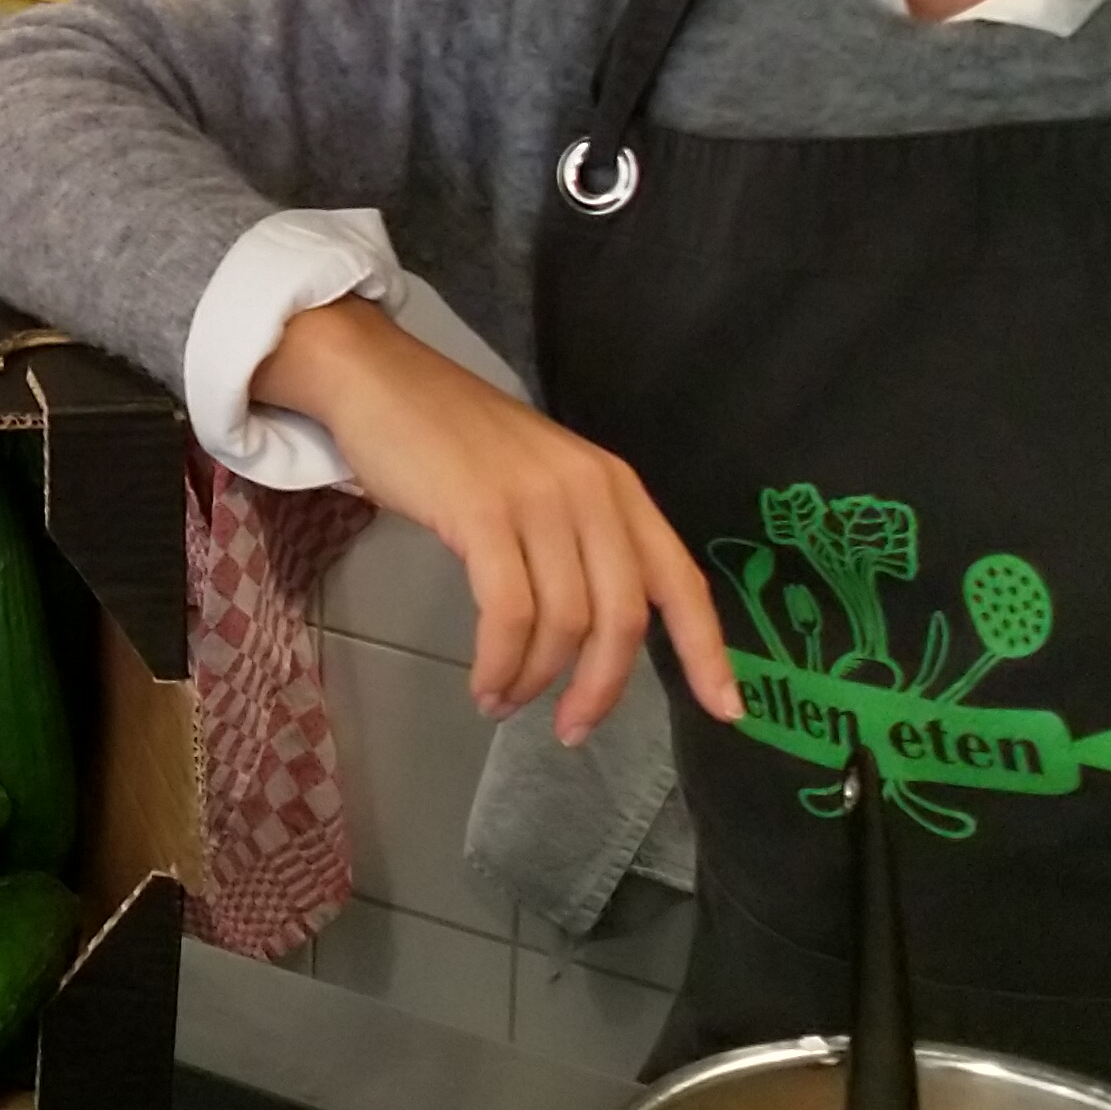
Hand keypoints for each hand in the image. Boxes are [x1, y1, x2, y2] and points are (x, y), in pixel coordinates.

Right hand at [257, 298, 742, 742]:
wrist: (380, 380)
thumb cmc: (454, 440)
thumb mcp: (540, 481)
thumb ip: (578, 538)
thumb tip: (594, 632)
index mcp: (616, 486)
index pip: (681, 580)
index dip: (708, 652)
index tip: (730, 711)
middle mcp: (591, 491)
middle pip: (623, 617)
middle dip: (601, 689)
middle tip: (570, 729)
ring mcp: (538, 499)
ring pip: (564, 623)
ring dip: (533, 680)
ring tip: (501, 701)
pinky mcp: (483, 513)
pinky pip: (507, 613)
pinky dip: (500, 662)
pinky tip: (484, 683)